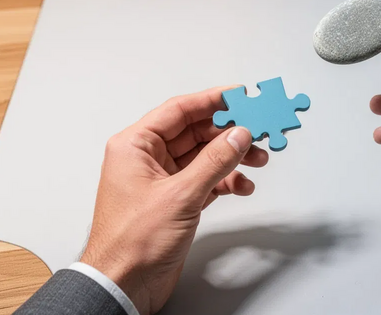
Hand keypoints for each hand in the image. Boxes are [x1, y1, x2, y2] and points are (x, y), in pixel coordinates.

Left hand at [80, 86, 268, 314]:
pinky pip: (205, 180)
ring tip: (257, 160)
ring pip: (204, 157)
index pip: (179, 110)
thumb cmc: (131, 242)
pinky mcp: (175, 201)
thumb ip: (214, 162)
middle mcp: (147, 159)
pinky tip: (242, 185)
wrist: (123, 284)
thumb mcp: (180, 195)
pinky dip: (225, 181)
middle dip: (228, 133)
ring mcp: (162, 181)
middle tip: (257, 130)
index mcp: (135, 146)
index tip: (240, 96)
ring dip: (231, 158)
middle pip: (195, 133)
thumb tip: (238, 135)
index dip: (212, 100)